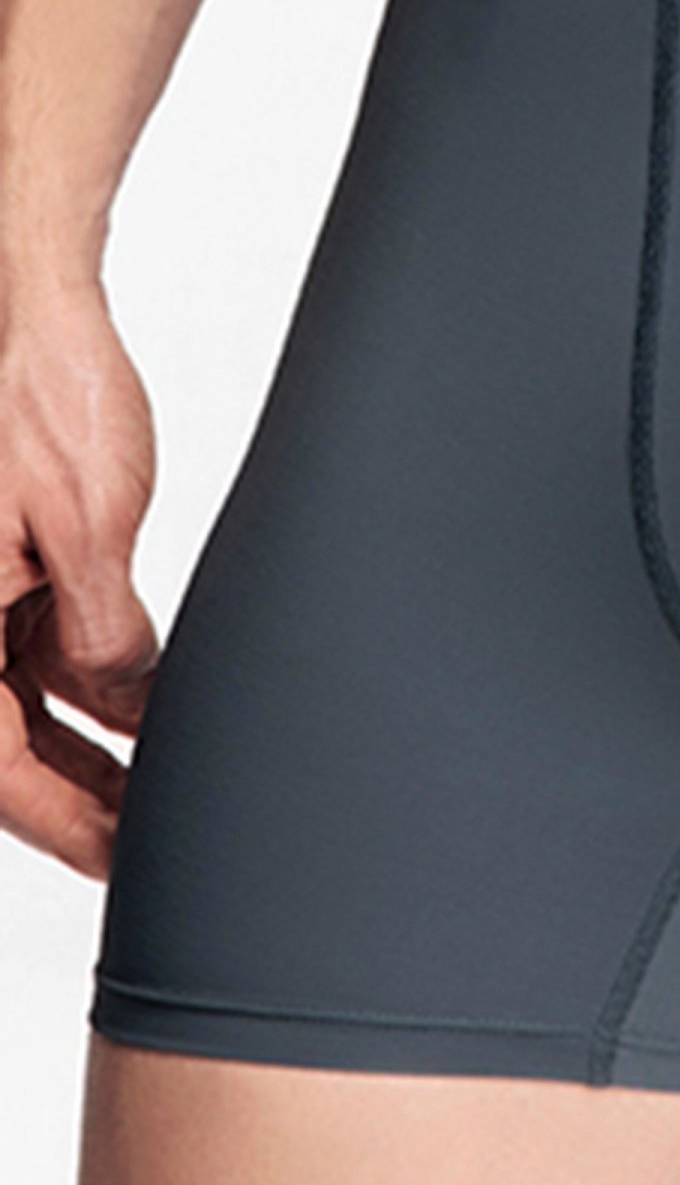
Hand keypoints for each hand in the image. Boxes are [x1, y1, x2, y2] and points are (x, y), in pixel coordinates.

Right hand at [0, 288, 158, 878]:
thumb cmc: (49, 402)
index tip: (119, 863)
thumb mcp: (90, 523)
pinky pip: (45, 660)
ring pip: (29, 712)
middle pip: (10, 749)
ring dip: (92, 752)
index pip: (0, 765)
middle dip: (80, 802)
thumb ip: (103, 632)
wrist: (41, 322)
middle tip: (148, 851)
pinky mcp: (13, 576)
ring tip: (159, 798)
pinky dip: (94, 693)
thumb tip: (128, 706)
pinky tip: (150, 719)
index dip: (63, 824)